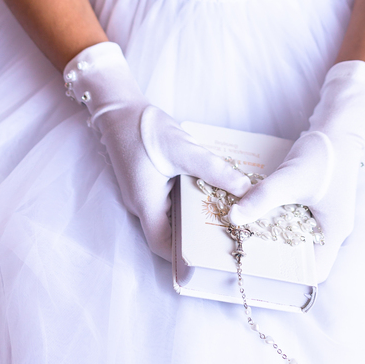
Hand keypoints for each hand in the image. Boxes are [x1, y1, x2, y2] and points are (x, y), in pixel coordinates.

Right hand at [64, 42, 250, 259]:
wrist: (120, 108)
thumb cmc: (146, 130)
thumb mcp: (183, 149)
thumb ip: (213, 169)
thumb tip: (244, 188)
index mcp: (146, 204)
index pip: (162, 245)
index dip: (184, 255)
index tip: (211, 252)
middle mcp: (142, 204)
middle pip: (169, 232)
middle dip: (196, 233)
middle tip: (225, 229)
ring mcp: (144, 192)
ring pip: (171, 214)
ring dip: (193, 213)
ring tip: (223, 210)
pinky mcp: (149, 180)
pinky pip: (170, 198)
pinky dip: (188, 197)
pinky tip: (207, 187)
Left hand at [229, 59, 364, 281]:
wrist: (337, 125)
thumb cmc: (323, 155)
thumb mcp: (292, 178)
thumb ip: (264, 198)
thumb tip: (234, 218)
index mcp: (333, 232)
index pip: (313, 272)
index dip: (289, 276)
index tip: (261, 270)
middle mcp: (329, 228)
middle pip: (301, 255)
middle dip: (274, 255)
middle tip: (245, 250)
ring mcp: (322, 213)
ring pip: (294, 236)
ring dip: (272, 234)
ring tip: (245, 233)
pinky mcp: (313, 199)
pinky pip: (292, 217)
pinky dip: (274, 216)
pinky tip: (255, 210)